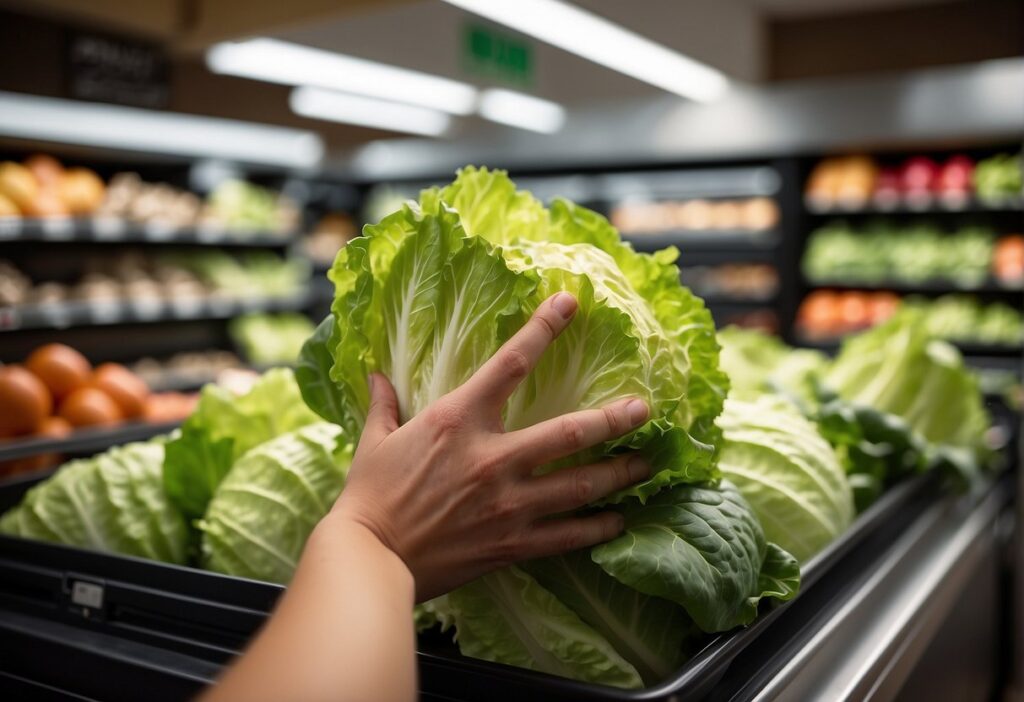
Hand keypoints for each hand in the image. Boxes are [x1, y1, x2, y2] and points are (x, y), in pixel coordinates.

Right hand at [328, 292, 649, 600]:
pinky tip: (619, 521)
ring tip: (648, 464)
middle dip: (614, 419)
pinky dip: (599, 529)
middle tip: (645, 409)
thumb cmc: (369, 498)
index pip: (511, 363)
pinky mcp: (513, 543)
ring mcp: (508, 503)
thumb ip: (384, 404)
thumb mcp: (374, 441)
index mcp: (458, 420)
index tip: (571, 304)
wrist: (370, 560)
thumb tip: (376, 374)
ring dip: (621, 474)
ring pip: (581, 486)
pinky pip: (568, 537)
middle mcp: (492, 457)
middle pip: (571, 432)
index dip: (544, 328)